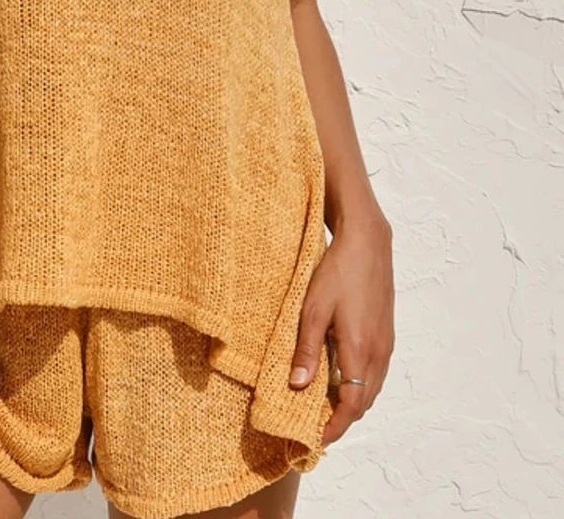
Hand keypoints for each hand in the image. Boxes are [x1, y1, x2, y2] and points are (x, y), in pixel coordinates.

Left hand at [289, 207, 393, 445]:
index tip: (316, 438)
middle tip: (315, 424)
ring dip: (351, 401)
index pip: (351, 406)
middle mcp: (378, 353)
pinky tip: (339, 375)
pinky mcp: (386, 332)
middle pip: (363, 402)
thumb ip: (306, 350)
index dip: (335, 427)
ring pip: (371, 388)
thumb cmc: (337, 272)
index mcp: (360, 351)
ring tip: (323, 403)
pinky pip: (375, 371)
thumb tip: (296, 386)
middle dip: (341, 418)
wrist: (368, 244)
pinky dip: (359, 383)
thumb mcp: (312, 309)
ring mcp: (386, 343)